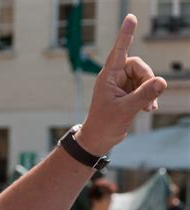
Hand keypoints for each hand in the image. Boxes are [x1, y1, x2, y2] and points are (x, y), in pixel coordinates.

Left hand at [76, 14, 166, 155]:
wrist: (99, 139)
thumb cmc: (105, 124)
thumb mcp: (126, 109)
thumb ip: (144, 95)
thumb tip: (162, 81)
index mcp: (108, 77)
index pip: (119, 51)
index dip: (126, 34)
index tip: (131, 18)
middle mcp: (114, 78)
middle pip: (138, 66)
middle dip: (147, 79)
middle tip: (148, 97)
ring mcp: (121, 85)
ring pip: (143, 77)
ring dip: (149, 91)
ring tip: (147, 108)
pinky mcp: (127, 94)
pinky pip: (143, 87)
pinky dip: (148, 97)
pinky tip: (148, 109)